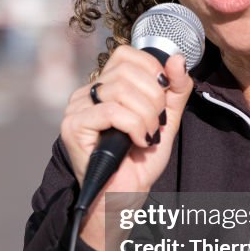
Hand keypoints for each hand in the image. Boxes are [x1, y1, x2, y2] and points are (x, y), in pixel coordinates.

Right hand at [61, 46, 191, 250]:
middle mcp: (86, 92)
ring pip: (120, 90)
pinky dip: (134, 125)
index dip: (151, 69)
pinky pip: (111, 111)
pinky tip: (138, 141)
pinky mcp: (74, 125)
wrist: (125, 196)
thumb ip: (175, 89)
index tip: (163, 96)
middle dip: (154, 97)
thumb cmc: (140, 161)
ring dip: (146, 115)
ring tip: (148, 136)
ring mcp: (77, 108)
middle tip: (156, 124)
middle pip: (126, 71)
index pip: (126, 54)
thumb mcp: (165, 119)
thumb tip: (176, 58)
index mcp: (105, 86)